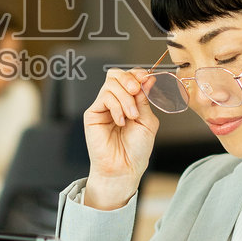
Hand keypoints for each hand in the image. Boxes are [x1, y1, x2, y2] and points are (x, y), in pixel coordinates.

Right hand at [82, 68, 158, 209]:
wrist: (124, 167)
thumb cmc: (136, 149)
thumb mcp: (148, 121)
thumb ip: (145, 99)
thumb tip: (148, 79)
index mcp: (130, 101)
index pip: (130, 77)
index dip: (137, 74)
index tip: (147, 78)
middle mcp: (116, 101)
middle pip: (116, 74)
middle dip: (129, 79)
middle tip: (136, 91)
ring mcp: (103, 106)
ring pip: (111, 84)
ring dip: (125, 98)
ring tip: (132, 116)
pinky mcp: (93, 113)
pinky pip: (104, 97)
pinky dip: (116, 107)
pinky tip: (121, 121)